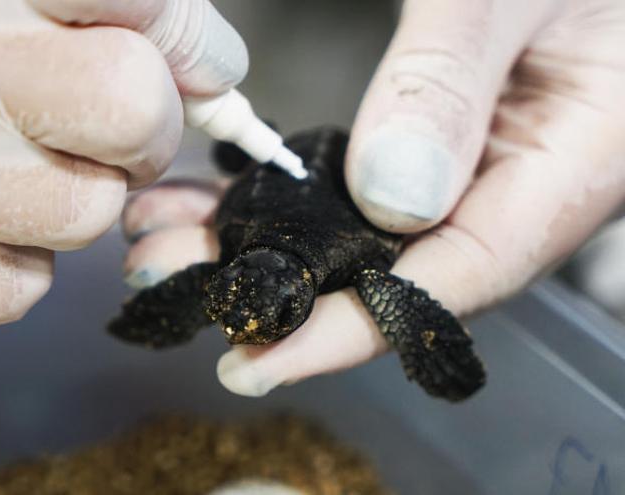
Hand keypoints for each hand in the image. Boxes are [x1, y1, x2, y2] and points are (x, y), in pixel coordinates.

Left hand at [121, 0, 624, 395]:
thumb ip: (449, 83)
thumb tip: (390, 199)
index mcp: (572, 167)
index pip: (457, 280)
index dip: (353, 329)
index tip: (257, 357)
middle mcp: (523, 188)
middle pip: (396, 272)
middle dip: (278, 290)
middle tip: (171, 278)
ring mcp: (478, 169)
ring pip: (365, 236)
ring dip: (264, 244)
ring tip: (170, 238)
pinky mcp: (440, 145)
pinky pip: (361, 189)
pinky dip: (287, 199)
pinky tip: (217, 197)